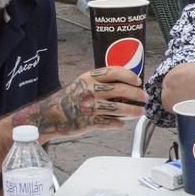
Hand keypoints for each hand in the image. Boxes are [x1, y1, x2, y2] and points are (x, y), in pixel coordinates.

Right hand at [21, 67, 146, 139]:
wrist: (50, 114)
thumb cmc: (69, 98)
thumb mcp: (82, 83)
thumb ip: (100, 82)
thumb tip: (125, 84)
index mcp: (89, 78)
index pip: (115, 72)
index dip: (130, 76)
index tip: (138, 82)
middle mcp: (91, 90)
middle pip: (122, 90)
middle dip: (137, 95)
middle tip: (144, 98)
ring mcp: (90, 107)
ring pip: (120, 108)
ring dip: (134, 111)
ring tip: (140, 112)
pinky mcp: (89, 122)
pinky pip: (110, 123)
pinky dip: (118, 124)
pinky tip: (121, 124)